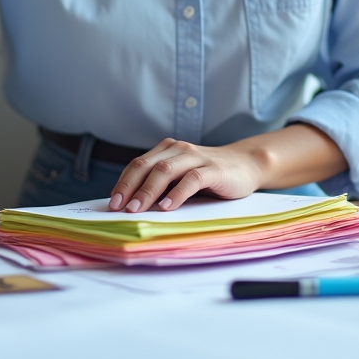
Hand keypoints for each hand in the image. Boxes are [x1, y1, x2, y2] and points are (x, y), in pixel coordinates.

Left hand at [108, 137, 264, 213]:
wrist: (246, 164)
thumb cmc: (209, 176)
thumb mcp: (182, 177)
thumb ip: (162, 185)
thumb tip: (132, 206)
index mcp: (167, 149)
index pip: (138, 164)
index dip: (123, 182)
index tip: (112, 203)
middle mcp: (179, 149)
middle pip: (147, 166)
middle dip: (129, 187)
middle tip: (118, 208)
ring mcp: (196, 157)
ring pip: (165, 170)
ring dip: (148, 190)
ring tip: (137, 209)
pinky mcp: (213, 169)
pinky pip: (192, 178)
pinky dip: (177, 193)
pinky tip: (167, 206)